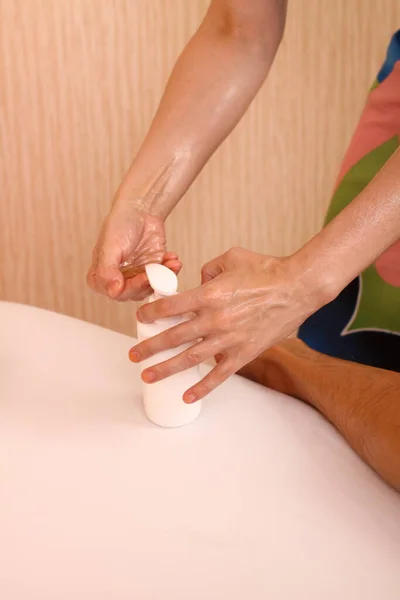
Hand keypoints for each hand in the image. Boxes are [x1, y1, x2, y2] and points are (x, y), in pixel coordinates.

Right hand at [87, 201, 180, 300]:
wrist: (140, 211)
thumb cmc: (120, 224)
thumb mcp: (110, 247)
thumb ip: (108, 271)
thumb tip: (113, 292)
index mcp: (100, 277)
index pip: (115, 293)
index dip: (130, 288)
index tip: (143, 278)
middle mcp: (117, 281)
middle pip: (134, 293)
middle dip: (149, 282)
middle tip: (159, 271)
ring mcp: (135, 278)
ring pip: (150, 288)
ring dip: (163, 277)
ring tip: (172, 263)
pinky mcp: (152, 272)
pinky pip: (162, 279)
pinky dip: (170, 271)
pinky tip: (173, 260)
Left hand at [130, 247, 326, 401]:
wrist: (298, 287)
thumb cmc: (266, 270)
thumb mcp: (232, 257)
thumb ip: (209, 268)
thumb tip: (199, 280)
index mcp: (209, 294)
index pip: (170, 306)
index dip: (151, 314)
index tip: (140, 320)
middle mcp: (214, 318)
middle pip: (174, 336)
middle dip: (150, 347)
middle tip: (134, 355)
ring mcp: (229, 338)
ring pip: (190, 358)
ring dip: (166, 368)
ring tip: (148, 376)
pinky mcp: (244, 352)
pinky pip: (220, 374)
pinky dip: (203, 387)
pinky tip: (187, 396)